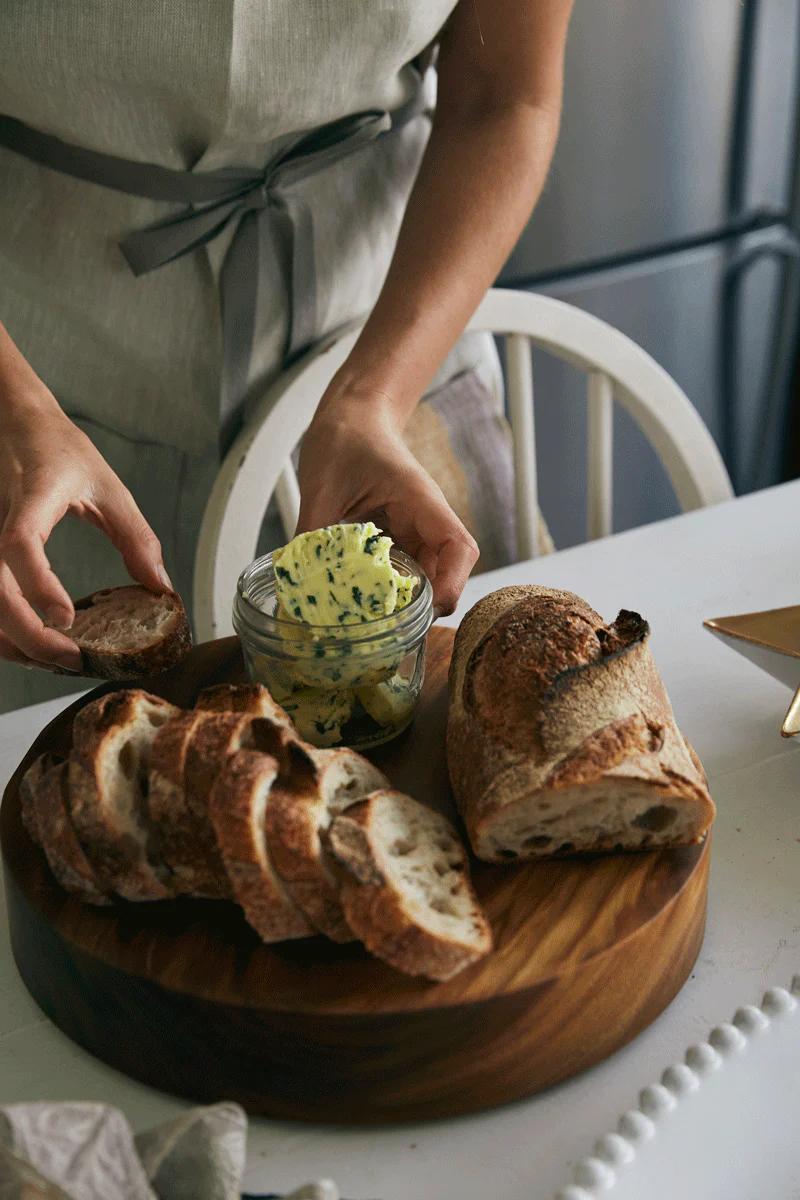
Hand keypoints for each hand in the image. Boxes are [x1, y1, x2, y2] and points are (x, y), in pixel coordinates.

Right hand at [0, 352, 169, 669]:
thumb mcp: (108, 486)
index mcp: (31, 498)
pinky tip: (30, 644)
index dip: (38, 585)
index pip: (19, 544)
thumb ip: (136, 537)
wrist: (13, 420)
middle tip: (71, 657)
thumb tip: (160, 588)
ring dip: (12, 641)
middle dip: (29, 635)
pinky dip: (3, 629)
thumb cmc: (58, 448)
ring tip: (54, 660)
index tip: (66, 617)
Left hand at [297, 395, 478, 615]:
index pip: (459, 548)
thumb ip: (309, 534)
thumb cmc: (345, 437)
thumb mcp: (322, 485)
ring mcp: (413, 531)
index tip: (426, 609)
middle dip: (424, 606)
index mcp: (421, 501)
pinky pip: (400, 572)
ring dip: (404, 602)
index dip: (452, 584)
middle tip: (387, 631)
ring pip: (424, 577)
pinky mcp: (396, 538)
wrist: (351, 415)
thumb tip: (292, 584)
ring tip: (371, 625)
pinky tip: (359, 604)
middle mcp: (425, 520)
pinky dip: (385, 592)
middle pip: (447, 573)